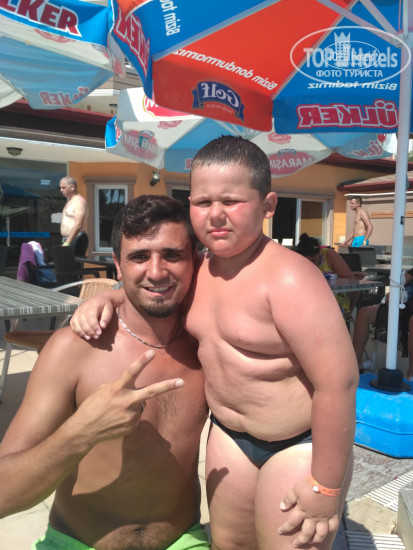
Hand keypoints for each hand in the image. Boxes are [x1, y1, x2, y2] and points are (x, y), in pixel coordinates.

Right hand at [69, 350, 183, 443]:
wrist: (85, 431)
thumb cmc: (92, 407)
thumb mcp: (102, 391)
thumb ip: (118, 387)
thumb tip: (130, 389)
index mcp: (117, 389)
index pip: (131, 372)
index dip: (142, 362)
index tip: (152, 352)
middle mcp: (126, 401)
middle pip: (151, 392)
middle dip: (167, 386)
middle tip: (181, 382)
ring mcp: (130, 415)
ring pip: (141, 404)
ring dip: (133, 404)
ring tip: (117, 410)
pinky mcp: (132, 426)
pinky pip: (136, 416)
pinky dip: (129, 416)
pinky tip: (117, 419)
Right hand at [70, 294, 115, 339]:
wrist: (100, 299)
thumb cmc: (106, 305)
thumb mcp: (109, 310)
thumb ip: (106, 318)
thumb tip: (102, 326)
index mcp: (92, 305)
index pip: (91, 317)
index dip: (94, 326)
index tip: (99, 333)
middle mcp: (83, 307)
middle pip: (82, 321)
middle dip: (89, 331)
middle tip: (96, 337)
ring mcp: (78, 311)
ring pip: (75, 323)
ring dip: (82, 332)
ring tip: (89, 338)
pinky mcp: (75, 314)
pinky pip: (72, 323)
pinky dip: (76, 330)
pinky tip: (83, 335)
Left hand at [278, 478, 339, 546]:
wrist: (325, 481)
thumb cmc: (309, 485)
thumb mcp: (295, 490)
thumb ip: (288, 499)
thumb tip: (281, 508)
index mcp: (303, 511)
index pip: (292, 523)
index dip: (285, 528)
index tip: (280, 532)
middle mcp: (313, 518)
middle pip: (306, 533)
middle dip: (300, 540)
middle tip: (295, 544)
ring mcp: (324, 517)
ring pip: (320, 534)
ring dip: (315, 539)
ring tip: (311, 542)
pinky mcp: (333, 514)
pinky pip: (333, 527)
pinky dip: (330, 531)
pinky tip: (326, 532)